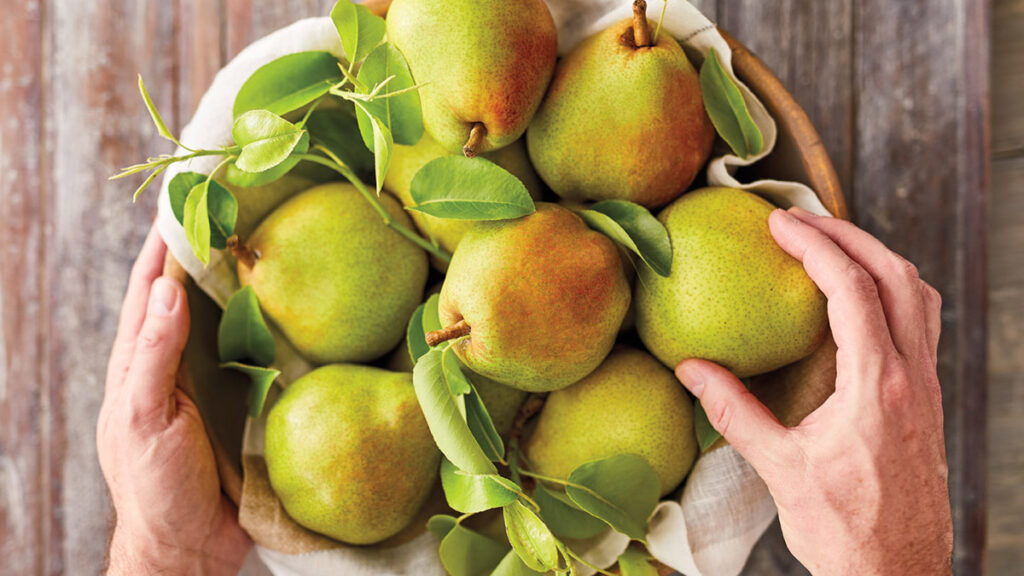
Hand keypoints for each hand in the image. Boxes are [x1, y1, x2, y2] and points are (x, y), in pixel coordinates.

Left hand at [98, 225, 250, 574]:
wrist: (189, 548)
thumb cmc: (155, 487)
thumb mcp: (144, 417)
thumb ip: (152, 354)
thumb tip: (165, 286)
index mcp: (140, 359)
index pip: (150, 284)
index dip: (167, 239)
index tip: (191, 193)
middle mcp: (176, 361)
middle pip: (191, 293)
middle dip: (210, 247)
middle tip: (243, 204)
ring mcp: (210, 381)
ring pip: (227, 319)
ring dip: (246, 282)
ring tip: (274, 242)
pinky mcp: (242, 402)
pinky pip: (257, 353)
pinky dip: (271, 325)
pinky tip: (297, 309)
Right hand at [675, 207, 951, 574]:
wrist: (897, 570)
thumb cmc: (844, 528)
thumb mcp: (779, 468)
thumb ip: (733, 412)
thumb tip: (689, 369)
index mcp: (876, 386)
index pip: (851, 289)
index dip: (815, 245)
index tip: (780, 224)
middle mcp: (912, 376)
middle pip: (896, 274)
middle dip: (849, 235)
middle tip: (803, 220)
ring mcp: (926, 387)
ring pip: (919, 295)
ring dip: (878, 258)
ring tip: (834, 245)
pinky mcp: (926, 399)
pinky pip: (921, 323)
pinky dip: (892, 292)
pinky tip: (860, 302)